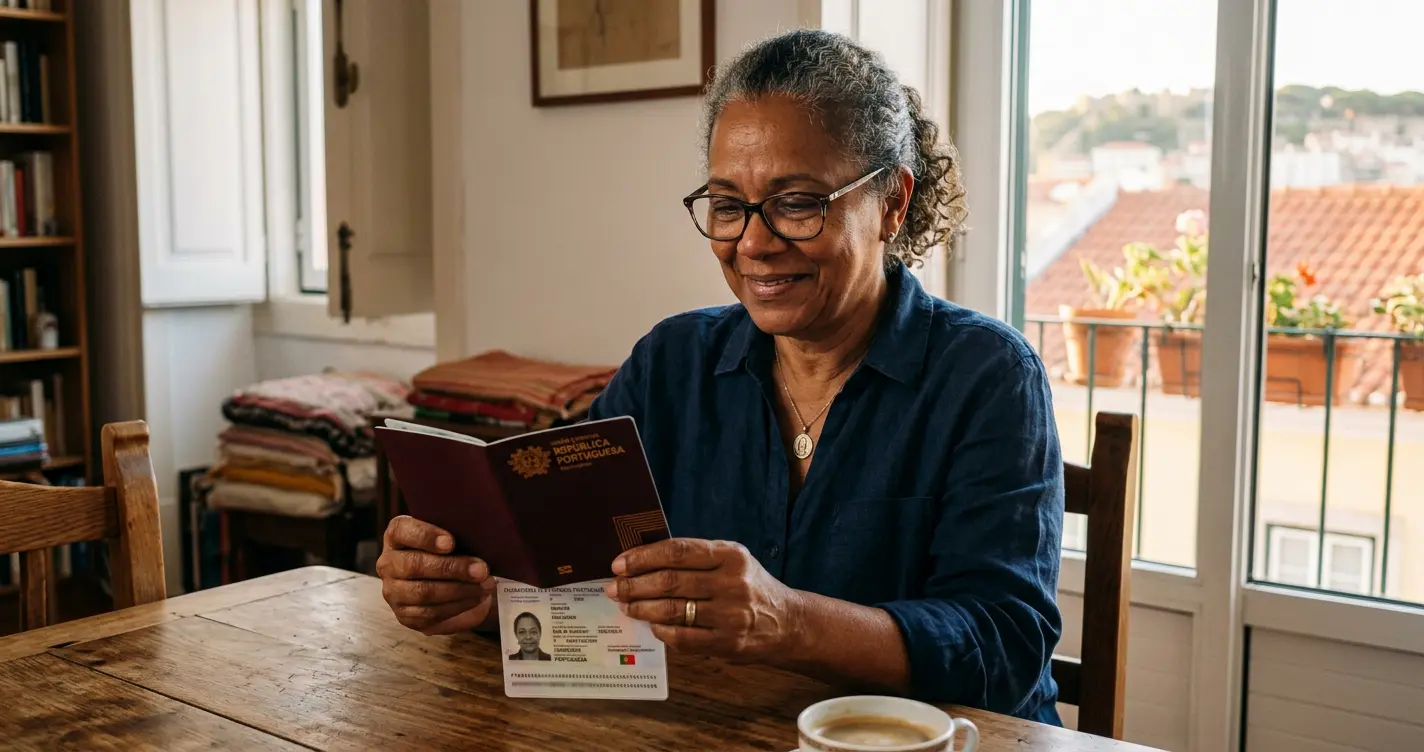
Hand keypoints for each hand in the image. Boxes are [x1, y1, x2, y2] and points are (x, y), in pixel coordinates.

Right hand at [376, 515, 495, 634]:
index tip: (451, 542)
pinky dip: (457, 606)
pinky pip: (430, 613)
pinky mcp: (404, 615)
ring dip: (459, 590)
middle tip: (481, 569)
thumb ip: (458, 533)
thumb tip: (480, 538)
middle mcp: (389, 563)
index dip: (425, 536)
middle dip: (452, 568)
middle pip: (414, 564)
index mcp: (397, 535)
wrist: (452, 584)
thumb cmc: (453, 552)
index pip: (402, 530)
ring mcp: (393, 591)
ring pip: (423, 592)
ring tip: (484, 585)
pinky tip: (475, 598)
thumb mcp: (453, 537)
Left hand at [605, 538, 801, 662]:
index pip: (677, 552)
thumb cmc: (750, 586)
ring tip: (626, 605)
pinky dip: (662, 631)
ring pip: (673, 610)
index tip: (619, 564)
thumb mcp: (732, 560)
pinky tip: (652, 625)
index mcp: (731, 555)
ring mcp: (731, 615)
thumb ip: (696, 558)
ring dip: (642, 608)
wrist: (787, 622)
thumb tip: (643, 561)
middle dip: (634, 585)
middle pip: (670, 581)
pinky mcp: (728, 643)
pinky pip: (683, 638)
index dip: (643, 557)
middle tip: (614, 588)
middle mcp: (732, 583)